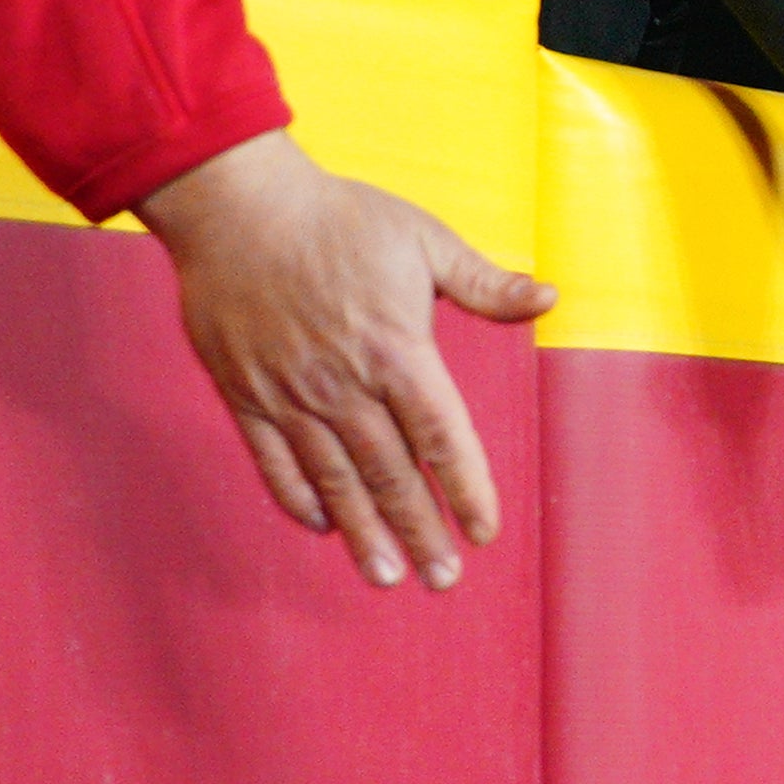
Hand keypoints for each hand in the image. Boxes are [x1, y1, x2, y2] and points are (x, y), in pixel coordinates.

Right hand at [136, 129, 555, 590]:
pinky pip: (275, 460)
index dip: (466, 488)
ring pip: (334, 478)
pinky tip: (325, 526)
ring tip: (388, 575)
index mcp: (396, 349)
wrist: (235, 205)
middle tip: (444, 578)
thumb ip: (483, 282)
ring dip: (364, 532)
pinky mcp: (245, 393)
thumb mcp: (422, 239)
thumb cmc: (338, 219)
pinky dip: (300, 498)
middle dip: (420, 529)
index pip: (441, 435)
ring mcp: (290, 393)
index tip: (484, 530)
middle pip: (390, 472)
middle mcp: (344, 382)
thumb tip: (548, 299)